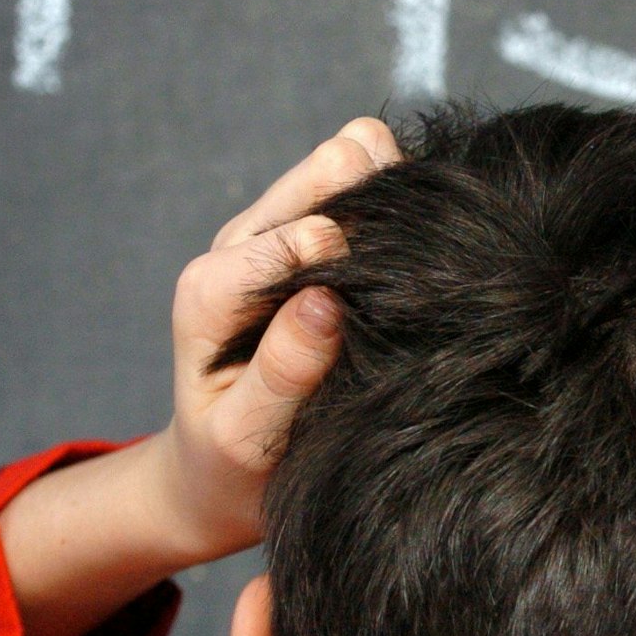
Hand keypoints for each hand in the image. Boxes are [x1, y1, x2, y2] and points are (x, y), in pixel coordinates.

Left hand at [147, 117, 401, 560]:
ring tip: (420, 271)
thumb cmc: (232, 466)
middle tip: (418, 279)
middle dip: (383, 210)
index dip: (364, 259)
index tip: (402, 306)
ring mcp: (277, 233)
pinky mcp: (310, 236)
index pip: (304, 234)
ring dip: (393, 206)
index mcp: (215, 288)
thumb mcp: (248, 439)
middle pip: (333, 167)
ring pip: (354, 160)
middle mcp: (241, 244)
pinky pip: (366, 184)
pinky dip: (399, 212)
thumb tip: (325, 300)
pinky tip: (416, 263)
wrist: (216, 475)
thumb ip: (283, 372)